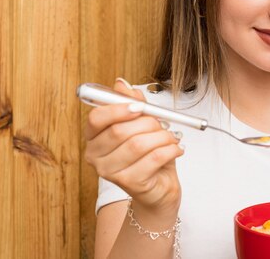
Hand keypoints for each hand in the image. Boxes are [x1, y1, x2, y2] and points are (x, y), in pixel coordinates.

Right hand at [84, 78, 183, 213]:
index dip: (119, 108)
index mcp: (93, 138)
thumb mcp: (140, 124)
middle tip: (163, 124)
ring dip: (162, 136)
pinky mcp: (130, 184)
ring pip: (138, 144)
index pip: (96, 118)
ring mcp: (110, 173)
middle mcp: (96, 157)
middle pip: (119, 131)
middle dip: (148, 123)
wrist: (158, 187)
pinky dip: (170, 150)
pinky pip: (153, 159)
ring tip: (172, 137)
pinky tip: (176, 149)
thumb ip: (131, 103)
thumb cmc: (147, 154)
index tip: (140, 106)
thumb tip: (120, 83)